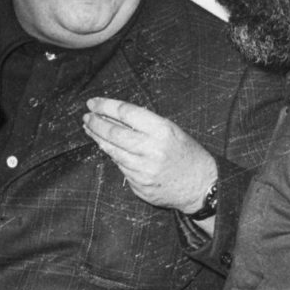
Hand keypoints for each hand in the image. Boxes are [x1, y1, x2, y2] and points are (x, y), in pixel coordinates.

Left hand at [83, 97, 216, 211]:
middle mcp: (151, 150)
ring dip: (98, 139)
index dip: (106, 106)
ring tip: (90, 129)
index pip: (126, 113)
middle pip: (113, 133)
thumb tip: (115, 116)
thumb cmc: (188, 155)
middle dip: (96, 123)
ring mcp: (144, 170)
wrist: (202, 187)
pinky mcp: (140, 186)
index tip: (93, 103)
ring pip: (113, 151)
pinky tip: (108, 148)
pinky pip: (121, 167)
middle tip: (87, 117)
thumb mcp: (173, 131)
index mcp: (162, 131)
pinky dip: (113, 155)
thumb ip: (146, 124)